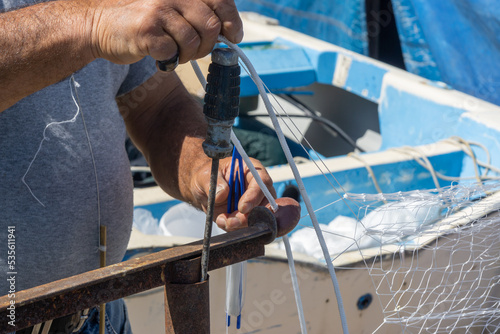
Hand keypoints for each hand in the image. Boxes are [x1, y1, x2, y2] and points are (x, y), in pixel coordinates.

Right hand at [87, 0, 242, 63]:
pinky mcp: (146, 31)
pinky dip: (170, 61)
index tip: (234, 36)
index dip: (233, 21)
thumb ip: (199, 14)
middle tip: (194, 51)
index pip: (221, 0)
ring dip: (188, 55)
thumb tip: (231, 31)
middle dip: (208, 45)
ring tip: (175, 53)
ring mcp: (159, 11)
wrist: (98, 26)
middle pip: (211, 25)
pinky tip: (160, 57)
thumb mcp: (173, 9)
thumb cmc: (143, 22)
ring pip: (194, 41)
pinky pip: (173, 53)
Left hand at [191, 157, 300, 236]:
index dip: (254, 196)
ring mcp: (255, 203)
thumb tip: (222, 194)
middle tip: (231, 222)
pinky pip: (247, 226)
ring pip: (257, 218)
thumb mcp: (205, 176)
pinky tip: (222, 221)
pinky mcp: (248, 216)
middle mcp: (257, 187)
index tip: (242, 208)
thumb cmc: (207, 177)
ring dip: (240, 224)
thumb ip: (214, 183)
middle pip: (264, 204)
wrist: (203, 190)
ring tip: (222, 220)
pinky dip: (235, 228)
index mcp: (250, 170)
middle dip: (248, 216)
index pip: (261, 182)